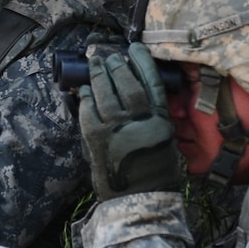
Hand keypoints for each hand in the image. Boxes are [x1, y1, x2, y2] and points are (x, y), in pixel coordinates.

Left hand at [77, 42, 182, 199]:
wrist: (138, 199)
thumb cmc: (154, 172)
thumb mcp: (164, 141)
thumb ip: (153, 118)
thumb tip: (136, 94)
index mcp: (160, 121)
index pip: (152, 83)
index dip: (142, 62)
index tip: (135, 48)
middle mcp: (140, 121)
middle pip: (127, 83)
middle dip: (117, 65)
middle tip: (109, 55)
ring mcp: (116, 128)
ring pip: (106, 92)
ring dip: (99, 75)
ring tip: (95, 62)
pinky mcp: (96, 138)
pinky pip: (89, 110)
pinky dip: (86, 97)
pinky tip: (85, 89)